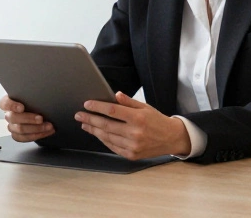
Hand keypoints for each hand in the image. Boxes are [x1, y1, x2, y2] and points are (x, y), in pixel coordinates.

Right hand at [0, 95, 53, 142]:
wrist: (35, 109)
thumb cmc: (31, 100)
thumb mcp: (30, 94)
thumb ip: (31, 94)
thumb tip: (41, 90)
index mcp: (8, 102)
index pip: (5, 103)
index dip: (12, 106)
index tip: (22, 107)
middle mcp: (8, 115)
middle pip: (14, 118)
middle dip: (29, 119)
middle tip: (41, 118)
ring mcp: (12, 126)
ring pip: (20, 130)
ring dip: (37, 129)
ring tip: (49, 126)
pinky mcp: (17, 135)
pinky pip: (25, 138)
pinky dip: (38, 135)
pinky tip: (47, 132)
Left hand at [75, 92, 190, 160]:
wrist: (171, 138)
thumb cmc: (156, 120)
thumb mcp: (145, 107)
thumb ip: (128, 102)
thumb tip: (115, 95)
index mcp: (138, 118)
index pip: (112, 111)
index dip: (97, 107)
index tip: (87, 104)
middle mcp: (135, 133)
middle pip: (106, 125)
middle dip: (90, 119)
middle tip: (79, 115)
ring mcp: (133, 146)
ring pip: (107, 137)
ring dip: (93, 130)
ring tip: (85, 124)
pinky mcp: (132, 155)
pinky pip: (112, 147)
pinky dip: (103, 140)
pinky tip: (97, 133)